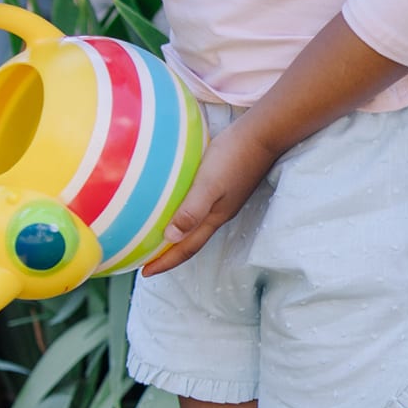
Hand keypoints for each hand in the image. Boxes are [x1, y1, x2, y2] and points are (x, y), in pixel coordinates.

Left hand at [141, 117, 279, 275]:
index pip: (187, 248)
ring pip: (195, 228)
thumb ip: (192, 210)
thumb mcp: (209, 184)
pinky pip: (198, 211)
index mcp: (214, 218)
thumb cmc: (233, 156)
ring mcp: (223, 202)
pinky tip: (175, 209)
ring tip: (158, 240)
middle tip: (147, 262)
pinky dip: (183, 217)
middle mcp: (218, 214)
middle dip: (169, 256)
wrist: (262, 134)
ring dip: (176, 238)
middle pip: (190, 243)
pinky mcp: (224, 188)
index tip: (145, 273)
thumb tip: (170, 237)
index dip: (166, 262)